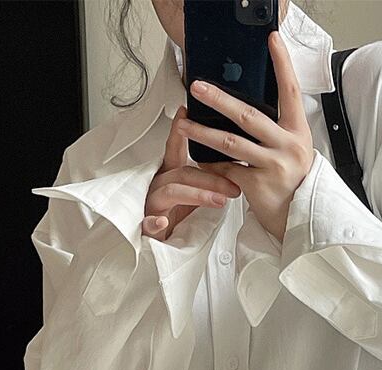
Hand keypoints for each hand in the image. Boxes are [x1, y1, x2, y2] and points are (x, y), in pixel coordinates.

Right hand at [143, 106, 241, 240]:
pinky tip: (163, 223)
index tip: (187, 111)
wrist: (164, 247)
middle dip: (211, 177)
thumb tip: (235, 166)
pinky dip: (155, 222)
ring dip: (196, 195)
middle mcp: (159, 185)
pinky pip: (148, 222)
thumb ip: (207, 179)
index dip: (180, 131)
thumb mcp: (195, 194)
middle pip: (183, 172)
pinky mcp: (146, 227)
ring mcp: (151, 205)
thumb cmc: (178, 217)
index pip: (176, 150)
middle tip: (235, 185)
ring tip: (219, 201)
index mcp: (170, 175)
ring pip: (172, 192)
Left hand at [178, 31, 314, 243]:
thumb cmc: (295, 181)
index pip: (291, 91)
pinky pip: (227, 170)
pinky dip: (211, 166)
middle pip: (249, 115)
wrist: (301, 217)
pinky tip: (198, 160)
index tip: (271, 40)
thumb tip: (248, 106)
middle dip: (220, 100)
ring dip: (203, 133)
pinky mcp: (258, 186)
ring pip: (231, 143)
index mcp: (297, 132)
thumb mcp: (294, 148)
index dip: (282, 64)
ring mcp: (273, 167)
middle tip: (197, 87)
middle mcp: (287, 146)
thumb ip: (277, 128)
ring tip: (184, 124)